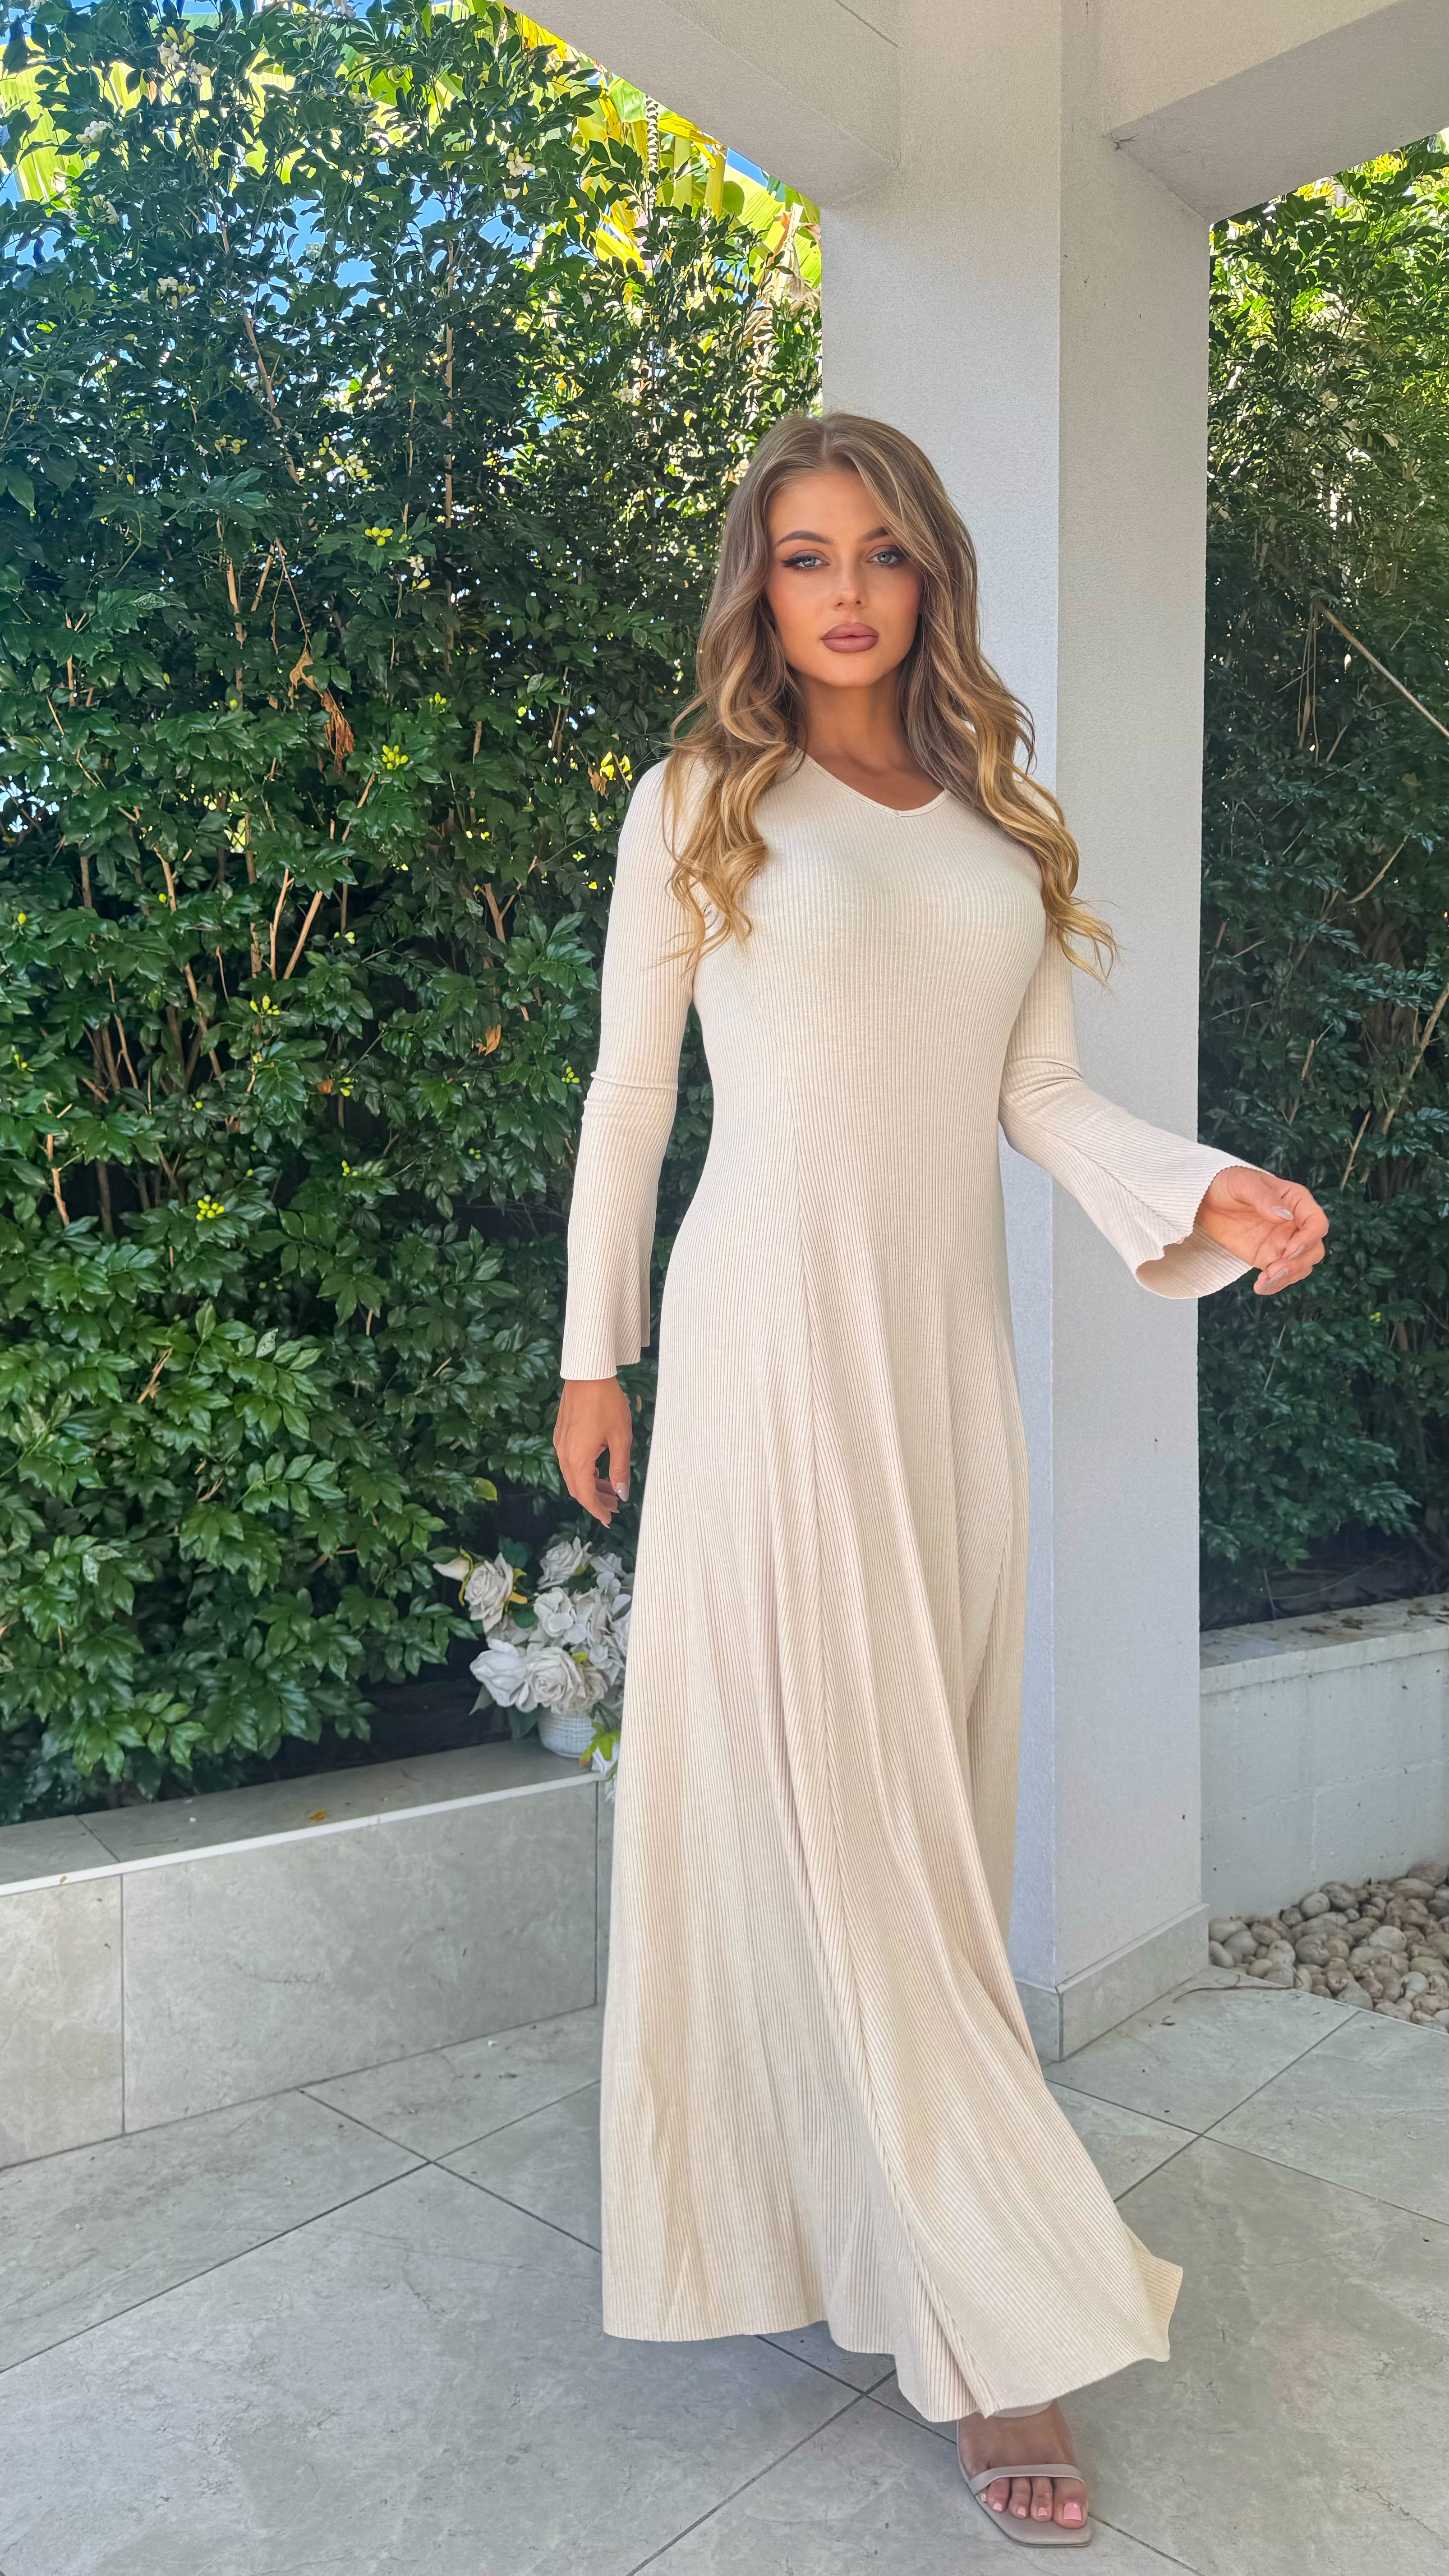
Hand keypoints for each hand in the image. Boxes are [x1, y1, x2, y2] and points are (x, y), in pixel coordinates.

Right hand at [554, 1376, 631, 1525]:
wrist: (588, 1374)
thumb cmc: (607, 1403)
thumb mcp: (621, 1438)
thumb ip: (620, 1468)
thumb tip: (622, 1493)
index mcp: (578, 1459)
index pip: (586, 1495)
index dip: (597, 1510)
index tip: (609, 1519)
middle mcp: (564, 1454)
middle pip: (577, 1488)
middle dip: (595, 1500)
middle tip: (614, 1506)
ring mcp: (560, 1444)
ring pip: (572, 1476)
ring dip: (590, 1485)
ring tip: (610, 1489)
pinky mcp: (561, 1434)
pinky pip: (570, 1462)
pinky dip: (584, 1471)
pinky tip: (599, 1468)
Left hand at [1194, 1166, 1327, 1295]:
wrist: (1206, 1199)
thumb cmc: (1228, 1183)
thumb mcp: (1244, 1184)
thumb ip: (1265, 1198)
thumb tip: (1284, 1216)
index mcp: (1296, 1202)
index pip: (1317, 1223)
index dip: (1308, 1239)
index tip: (1289, 1250)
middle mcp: (1295, 1224)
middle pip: (1314, 1250)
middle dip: (1298, 1263)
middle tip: (1274, 1269)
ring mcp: (1283, 1242)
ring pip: (1301, 1266)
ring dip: (1287, 1277)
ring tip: (1264, 1281)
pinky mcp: (1267, 1257)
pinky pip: (1280, 1275)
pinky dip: (1275, 1284)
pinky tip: (1261, 1288)